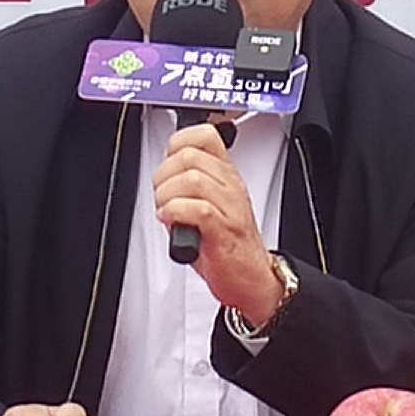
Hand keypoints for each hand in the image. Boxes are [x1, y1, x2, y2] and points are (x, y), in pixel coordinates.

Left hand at [154, 121, 284, 328]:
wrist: (252, 279)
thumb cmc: (229, 246)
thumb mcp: (210, 205)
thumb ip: (188, 186)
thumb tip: (162, 178)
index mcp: (227, 176)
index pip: (204, 136)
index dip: (177, 144)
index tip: (168, 164)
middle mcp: (230, 186)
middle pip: (189, 156)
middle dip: (164, 175)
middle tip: (163, 195)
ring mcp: (230, 207)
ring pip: (192, 178)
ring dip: (167, 195)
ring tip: (167, 211)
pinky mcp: (224, 231)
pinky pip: (198, 209)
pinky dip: (176, 213)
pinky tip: (173, 223)